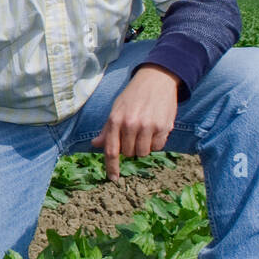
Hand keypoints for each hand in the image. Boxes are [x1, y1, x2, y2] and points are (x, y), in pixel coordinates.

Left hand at [90, 65, 179, 180]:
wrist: (157, 79)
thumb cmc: (133, 95)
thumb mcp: (116, 108)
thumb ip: (107, 129)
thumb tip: (95, 144)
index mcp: (115, 120)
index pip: (111, 150)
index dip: (111, 167)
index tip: (113, 179)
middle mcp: (131, 124)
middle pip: (128, 153)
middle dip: (130, 148)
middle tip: (133, 134)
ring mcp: (148, 126)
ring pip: (144, 152)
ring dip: (143, 147)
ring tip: (144, 131)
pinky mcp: (164, 127)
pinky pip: (159, 147)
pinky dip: (156, 143)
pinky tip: (155, 129)